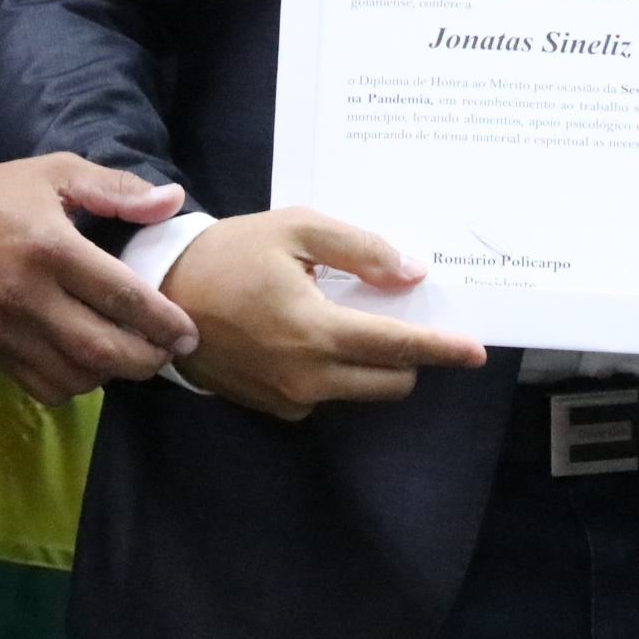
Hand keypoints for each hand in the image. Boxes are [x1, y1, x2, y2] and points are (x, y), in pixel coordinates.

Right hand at [0, 154, 198, 404]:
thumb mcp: (54, 173)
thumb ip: (117, 189)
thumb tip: (173, 201)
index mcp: (51, 248)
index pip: (121, 296)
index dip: (163, 321)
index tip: (190, 333)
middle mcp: (30, 297)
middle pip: (103, 349)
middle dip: (146, 358)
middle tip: (167, 351)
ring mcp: (8, 331)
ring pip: (76, 376)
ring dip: (112, 374)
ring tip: (130, 355)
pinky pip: (45, 387)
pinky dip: (76, 384)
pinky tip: (87, 364)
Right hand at [160, 209, 486, 420]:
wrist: (162, 293)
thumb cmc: (230, 254)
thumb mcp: (296, 230)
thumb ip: (360, 250)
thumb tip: (412, 273)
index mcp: (316, 331)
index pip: (399, 348)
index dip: (443, 348)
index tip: (476, 351)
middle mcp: (308, 377)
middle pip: (391, 382)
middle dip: (409, 355)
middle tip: (396, 316)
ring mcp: (289, 399)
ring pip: (361, 391)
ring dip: (371, 363)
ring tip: (346, 317)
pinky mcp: (273, 408)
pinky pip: (326, 395)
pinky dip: (334, 371)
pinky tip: (310, 335)